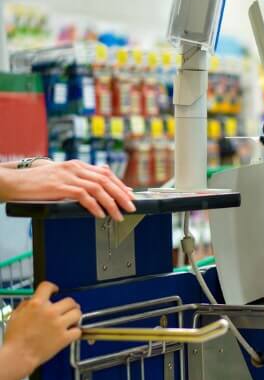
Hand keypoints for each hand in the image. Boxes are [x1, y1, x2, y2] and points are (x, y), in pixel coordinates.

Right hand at [1, 282, 81, 378]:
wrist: (18, 356)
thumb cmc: (14, 337)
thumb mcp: (16, 315)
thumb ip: (27, 305)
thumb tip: (35, 300)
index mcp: (36, 304)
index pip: (47, 287)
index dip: (52, 287)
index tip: (55, 290)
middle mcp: (50, 312)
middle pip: (70, 301)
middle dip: (69, 305)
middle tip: (67, 309)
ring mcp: (59, 325)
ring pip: (78, 313)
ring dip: (75, 316)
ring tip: (71, 320)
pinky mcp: (65, 338)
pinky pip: (78, 331)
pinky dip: (75, 332)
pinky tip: (70, 333)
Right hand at [4, 160, 134, 220]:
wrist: (15, 182)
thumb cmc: (39, 182)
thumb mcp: (63, 175)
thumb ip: (82, 177)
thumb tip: (103, 179)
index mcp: (78, 165)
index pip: (105, 173)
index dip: (120, 184)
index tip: (131, 195)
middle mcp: (75, 168)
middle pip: (105, 180)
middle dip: (121, 194)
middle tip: (131, 207)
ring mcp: (67, 176)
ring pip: (97, 188)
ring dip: (111, 203)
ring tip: (119, 215)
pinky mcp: (59, 186)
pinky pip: (82, 196)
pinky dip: (94, 205)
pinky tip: (100, 214)